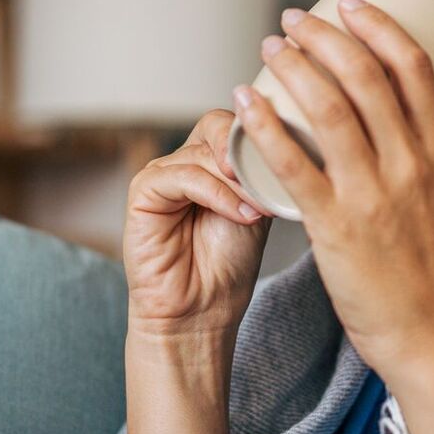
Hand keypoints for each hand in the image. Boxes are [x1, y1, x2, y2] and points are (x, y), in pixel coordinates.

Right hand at [123, 109, 274, 341]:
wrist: (201, 311)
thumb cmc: (227, 266)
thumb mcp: (258, 208)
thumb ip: (262, 174)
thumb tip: (286, 141)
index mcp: (210, 161)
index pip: (233, 122)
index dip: (261, 134)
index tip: (292, 156)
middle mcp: (183, 162)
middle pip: (217, 127)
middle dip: (248, 153)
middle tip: (272, 179)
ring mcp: (161, 175)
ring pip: (203, 153)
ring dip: (238, 182)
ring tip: (258, 209)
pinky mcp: (142, 192)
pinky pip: (182, 176)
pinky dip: (217, 194)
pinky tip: (240, 215)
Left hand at [231, 0, 433, 378]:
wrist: (432, 338)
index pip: (414, 69)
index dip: (380, 27)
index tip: (351, 2)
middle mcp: (409, 167)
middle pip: (365, 78)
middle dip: (326, 36)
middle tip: (294, 19)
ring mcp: (372, 196)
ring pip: (329, 111)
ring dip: (295, 69)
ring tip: (270, 47)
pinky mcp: (336, 228)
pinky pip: (294, 167)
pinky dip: (267, 128)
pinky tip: (245, 102)